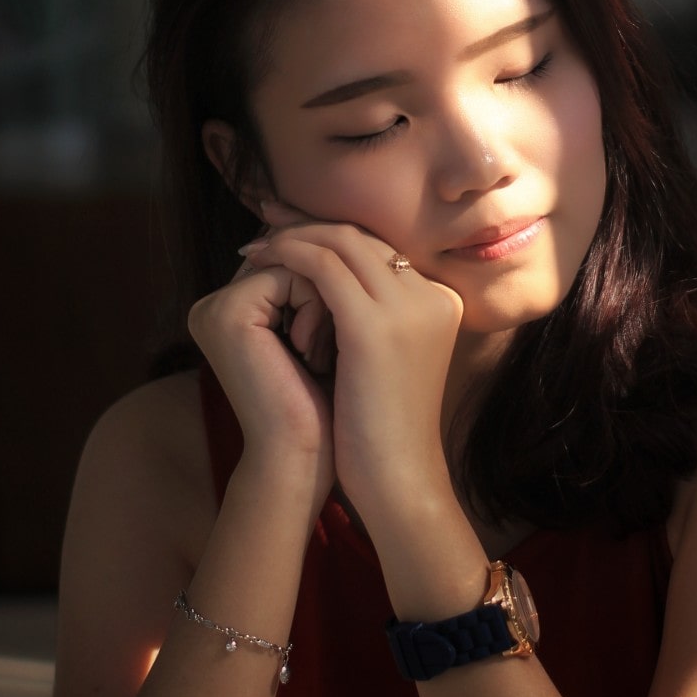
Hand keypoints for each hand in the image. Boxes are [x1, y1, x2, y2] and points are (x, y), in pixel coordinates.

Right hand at [187, 226, 333, 494]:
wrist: (303, 462)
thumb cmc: (325, 411)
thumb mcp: (326, 339)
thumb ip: (323, 291)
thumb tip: (356, 244)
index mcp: (232, 310)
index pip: (294, 263)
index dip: (333, 284)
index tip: (335, 340)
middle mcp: (215, 304)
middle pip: (297, 258)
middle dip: (330, 292)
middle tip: (327, 351)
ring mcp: (216, 307)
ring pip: (300, 262)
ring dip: (328, 303)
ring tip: (319, 358)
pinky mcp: (227, 314)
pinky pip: (293, 275)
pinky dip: (319, 308)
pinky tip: (312, 354)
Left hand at [244, 201, 464, 519]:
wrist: (398, 479)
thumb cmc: (382, 432)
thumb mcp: (384, 361)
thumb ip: (370, 320)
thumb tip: (324, 287)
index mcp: (440, 302)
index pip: (382, 248)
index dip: (335, 233)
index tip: (292, 228)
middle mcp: (432, 295)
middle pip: (364, 236)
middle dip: (310, 223)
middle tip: (267, 216)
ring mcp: (408, 307)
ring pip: (343, 242)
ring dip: (293, 237)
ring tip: (256, 244)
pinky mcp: (376, 325)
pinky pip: (323, 266)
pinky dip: (288, 256)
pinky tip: (260, 262)